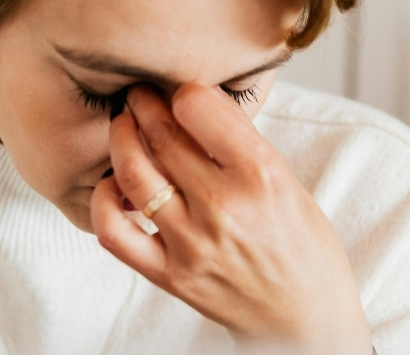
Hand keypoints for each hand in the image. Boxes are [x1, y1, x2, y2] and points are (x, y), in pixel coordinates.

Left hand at [90, 83, 371, 353]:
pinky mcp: (170, 275)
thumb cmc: (301, 244)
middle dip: (142, 103)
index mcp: (261, 174)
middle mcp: (224, 205)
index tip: (179, 91)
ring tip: (124, 127)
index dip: (182, 90)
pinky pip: (114, 231)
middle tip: (139, 94)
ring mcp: (192, 243)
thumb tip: (191, 101)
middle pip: (160, 133)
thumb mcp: (288, 180)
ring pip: (132, 172)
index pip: (197, 106)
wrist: (306, 318)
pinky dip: (103, 201)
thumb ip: (239, 144)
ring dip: (120, 139)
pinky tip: (113, 185)